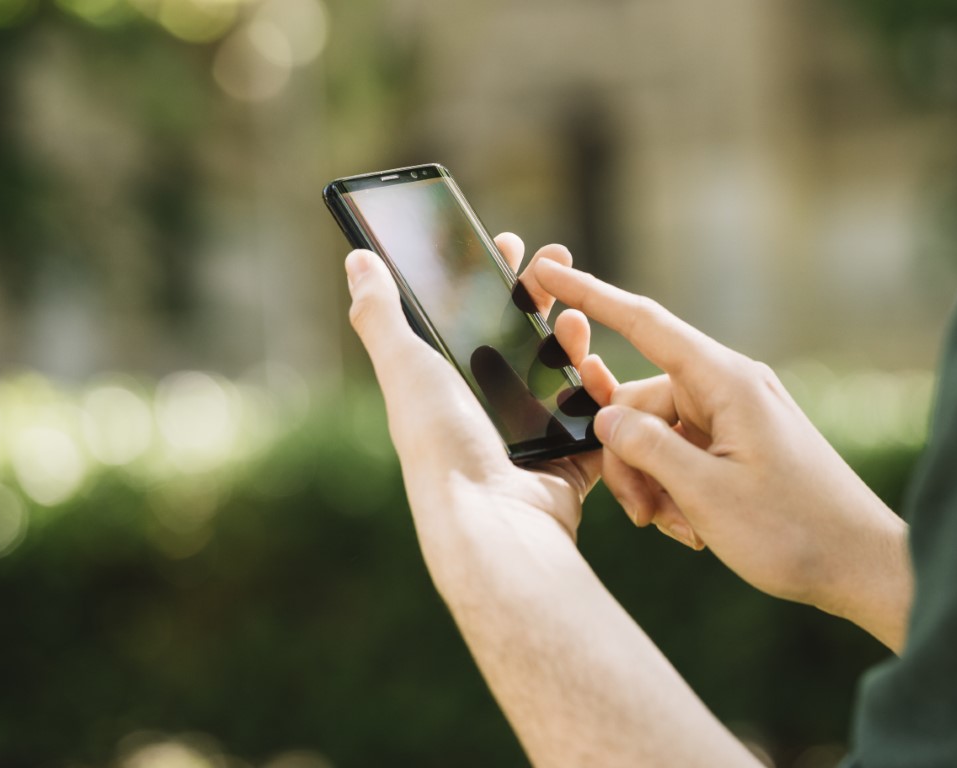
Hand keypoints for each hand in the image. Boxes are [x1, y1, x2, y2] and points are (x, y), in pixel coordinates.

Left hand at [343, 233, 613, 546]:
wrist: (494, 520)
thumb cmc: (442, 445)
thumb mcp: (406, 368)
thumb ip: (381, 314)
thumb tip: (355, 259)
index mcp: (446, 387)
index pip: (469, 318)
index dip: (488, 277)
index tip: (509, 243)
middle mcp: (485, 410)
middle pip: (520, 337)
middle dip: (540, 295)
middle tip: (559, 258)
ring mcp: (529, 436)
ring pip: (561, 372)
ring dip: (572, 338)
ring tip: (578, 318)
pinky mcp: (567, 461)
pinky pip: (592, 419)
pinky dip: (600, 393)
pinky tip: (601, 369)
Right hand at [534, 259, 911, 650]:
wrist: (861, 565)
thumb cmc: (794, 530)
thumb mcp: (705, 493)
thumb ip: (646, 447)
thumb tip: (605, 417)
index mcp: (726, 381)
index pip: (644, 323)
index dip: (590, 295)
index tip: (547, 269)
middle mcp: (729, 388)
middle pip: (640, 401)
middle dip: (628, 458)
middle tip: (643, 515)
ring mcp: (736, 415)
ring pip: (657, 434)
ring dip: (653, 483)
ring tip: (679, 527)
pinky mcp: (740, 442)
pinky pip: (684, 452)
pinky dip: (677, 488)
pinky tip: (695, 527)